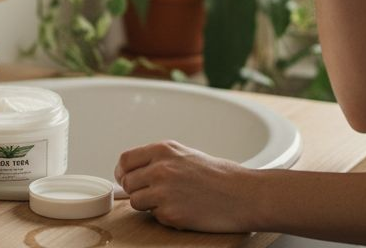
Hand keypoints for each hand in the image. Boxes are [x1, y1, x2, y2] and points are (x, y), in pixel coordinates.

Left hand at [115, 140, 255, 232]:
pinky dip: (165, 216)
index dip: (123, 172)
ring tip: (171, 201)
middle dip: (137, 190)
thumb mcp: (186, 155)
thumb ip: (160, 159)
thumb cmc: (219, 176)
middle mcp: (160, 168)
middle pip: (128, 182)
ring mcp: (163, 191)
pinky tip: (183, 209)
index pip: (125, 160)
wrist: (242, 194)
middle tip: (152, 194)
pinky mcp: (170, 212)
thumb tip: (135, 170)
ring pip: (136, 201)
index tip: (126, 179)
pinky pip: (155, 216)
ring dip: (149, 205)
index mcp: (163, 150)